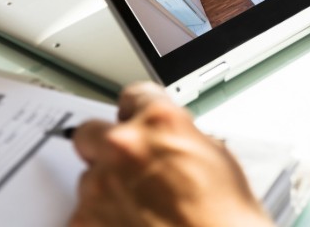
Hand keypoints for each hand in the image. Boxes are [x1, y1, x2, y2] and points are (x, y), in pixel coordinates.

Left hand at [70, 82, 271, 226]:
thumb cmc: (225, 217)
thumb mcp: (216, 156)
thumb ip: (180, 137)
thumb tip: (170, 140)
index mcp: (160, 121)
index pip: (133, 96)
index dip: (137, 111)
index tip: (135, 118)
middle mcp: (124, 145)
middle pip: (91, 131)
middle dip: (106, 145)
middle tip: (127, 163)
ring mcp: (100, 185)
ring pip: (88, 176)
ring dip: (107, 187)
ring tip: (141, 207)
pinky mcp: (85, 221)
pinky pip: (84, 212)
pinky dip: (102, 219)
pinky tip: (132, 223)